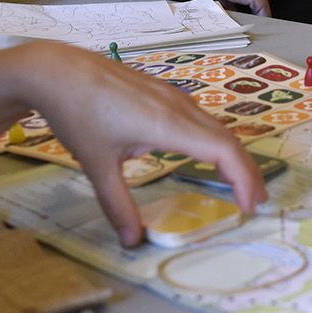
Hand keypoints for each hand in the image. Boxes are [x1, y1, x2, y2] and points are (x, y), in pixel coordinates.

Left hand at [28, 46, 266, 245]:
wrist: (57, 70)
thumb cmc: (77, 114)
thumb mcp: (95, 165)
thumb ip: (117, 204)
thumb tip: (132, 242)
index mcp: (167, 124)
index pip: (223, 151)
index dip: (243, 179)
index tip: (248, 208)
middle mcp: (179, 107)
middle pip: (228, 139)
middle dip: (246, 172)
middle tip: (254, 204)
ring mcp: (173, 96)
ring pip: (215, 127)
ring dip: (232, 156)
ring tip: (237, 185)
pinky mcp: (164, 93)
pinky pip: (201, 118)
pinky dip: (215, 142)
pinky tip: (205, 156)